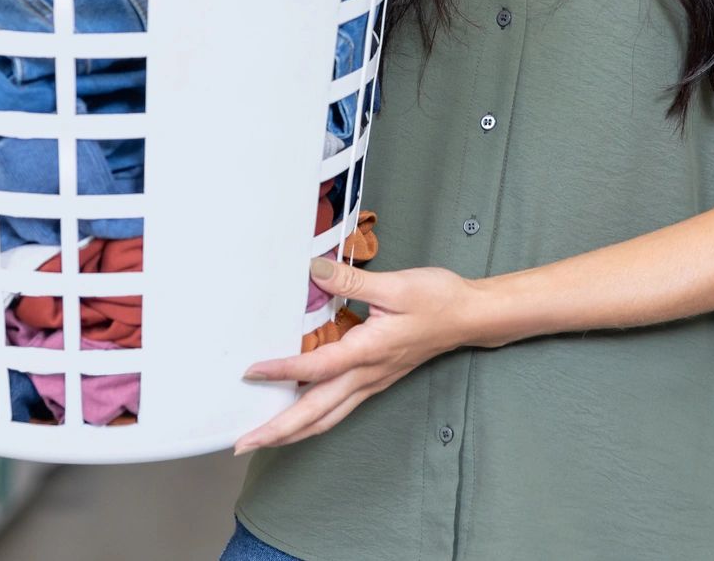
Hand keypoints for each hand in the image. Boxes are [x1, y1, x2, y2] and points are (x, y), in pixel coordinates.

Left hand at [233, 258, 484, 453]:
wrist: (469, 317)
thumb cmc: (437, 300)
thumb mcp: (395, 284)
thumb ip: (351, 282)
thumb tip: (315, 271)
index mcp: (368, 351)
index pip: (317, 369)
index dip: (282, 372)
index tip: (252, 373)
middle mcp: (367, 375)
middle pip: (316, 413)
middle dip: (278, 430)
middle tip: (243, 443)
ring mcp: (371, 382)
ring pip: (327, 418)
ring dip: (293, 432)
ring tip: (263, 440)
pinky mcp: (375, 379)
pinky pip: (339, 408)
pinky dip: (314, 419)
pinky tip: (299, 418)